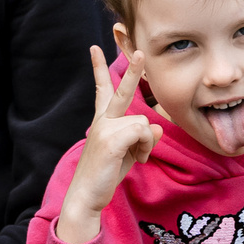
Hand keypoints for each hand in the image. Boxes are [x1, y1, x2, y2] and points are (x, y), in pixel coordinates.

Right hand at [56, 47, 161, 243]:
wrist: (87, 195)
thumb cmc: (106, 174)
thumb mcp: (128, 152)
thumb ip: (142, 136)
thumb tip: (156, 128)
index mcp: (102, 120)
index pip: (101, 89)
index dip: (99, 68)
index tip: (94, 48)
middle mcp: (102, 120)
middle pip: (122, 90)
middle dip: (132, 70)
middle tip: (140, 51)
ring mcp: (105, 128)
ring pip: (143, 122)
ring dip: (147, 142)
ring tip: (137, 157)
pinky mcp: (112, 139)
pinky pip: (142, 132)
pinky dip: (146, 147)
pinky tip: (137, 160)